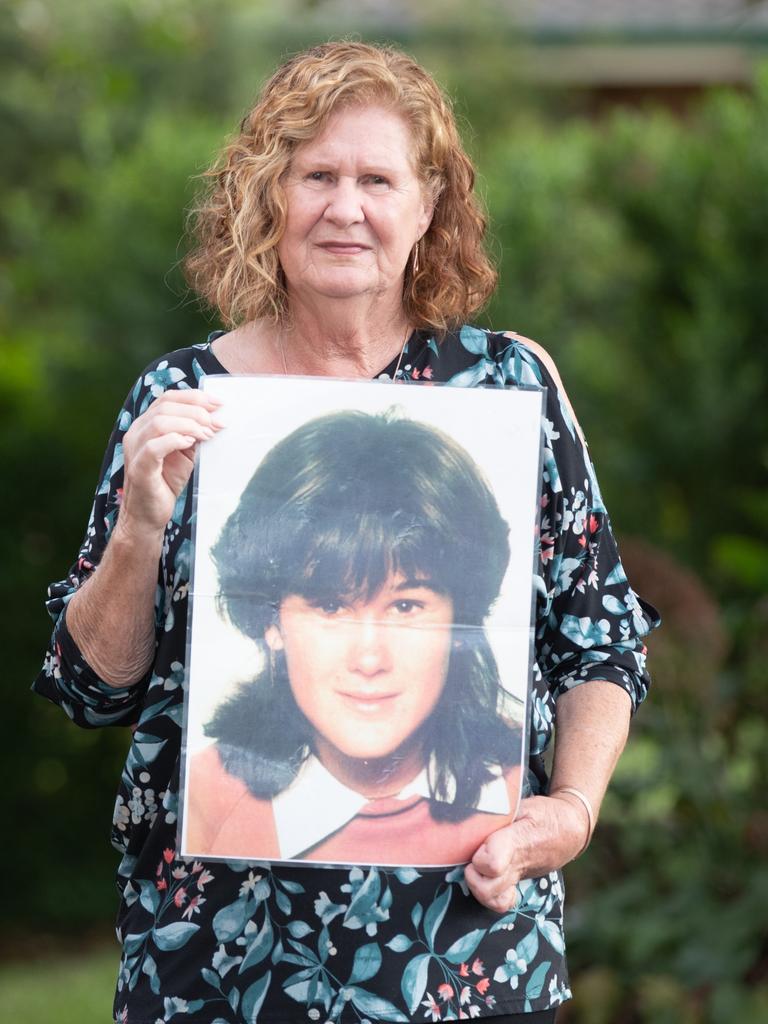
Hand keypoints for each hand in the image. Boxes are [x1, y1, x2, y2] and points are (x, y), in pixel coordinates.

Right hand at [120, 390, 223, 533]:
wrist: (148, 515)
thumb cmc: (165, 483)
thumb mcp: (184, 454)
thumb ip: (193, 435)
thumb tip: (214, 420)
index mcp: (146, 424)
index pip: (168, 398)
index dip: (195, 397)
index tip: (219, 404)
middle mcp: (137, 432)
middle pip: (166, 405)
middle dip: (197, 411)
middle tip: (216, 424)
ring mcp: (135, 449)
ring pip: (160, 422)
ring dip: (189, 425)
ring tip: (207, 435)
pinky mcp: (139, 468)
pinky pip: (154, 446)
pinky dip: (175, 440)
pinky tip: (190, 444)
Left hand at [464, 795, 589, 912]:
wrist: (570, 831)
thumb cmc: (543, 814)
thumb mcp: (522, 803)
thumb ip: (496, 807)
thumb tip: (472, 806)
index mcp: (516, 842)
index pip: (493, 863)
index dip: (480, 856)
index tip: (478, 843)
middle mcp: (517, 865)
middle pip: (488, 890)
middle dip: (473, 876)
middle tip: (471, 857)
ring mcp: (519, 877)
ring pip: (495, 901)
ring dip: (479, 888)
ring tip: (475, 869)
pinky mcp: (519, 883)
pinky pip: (503, 902)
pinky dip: (490, 896)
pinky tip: (485, 878)